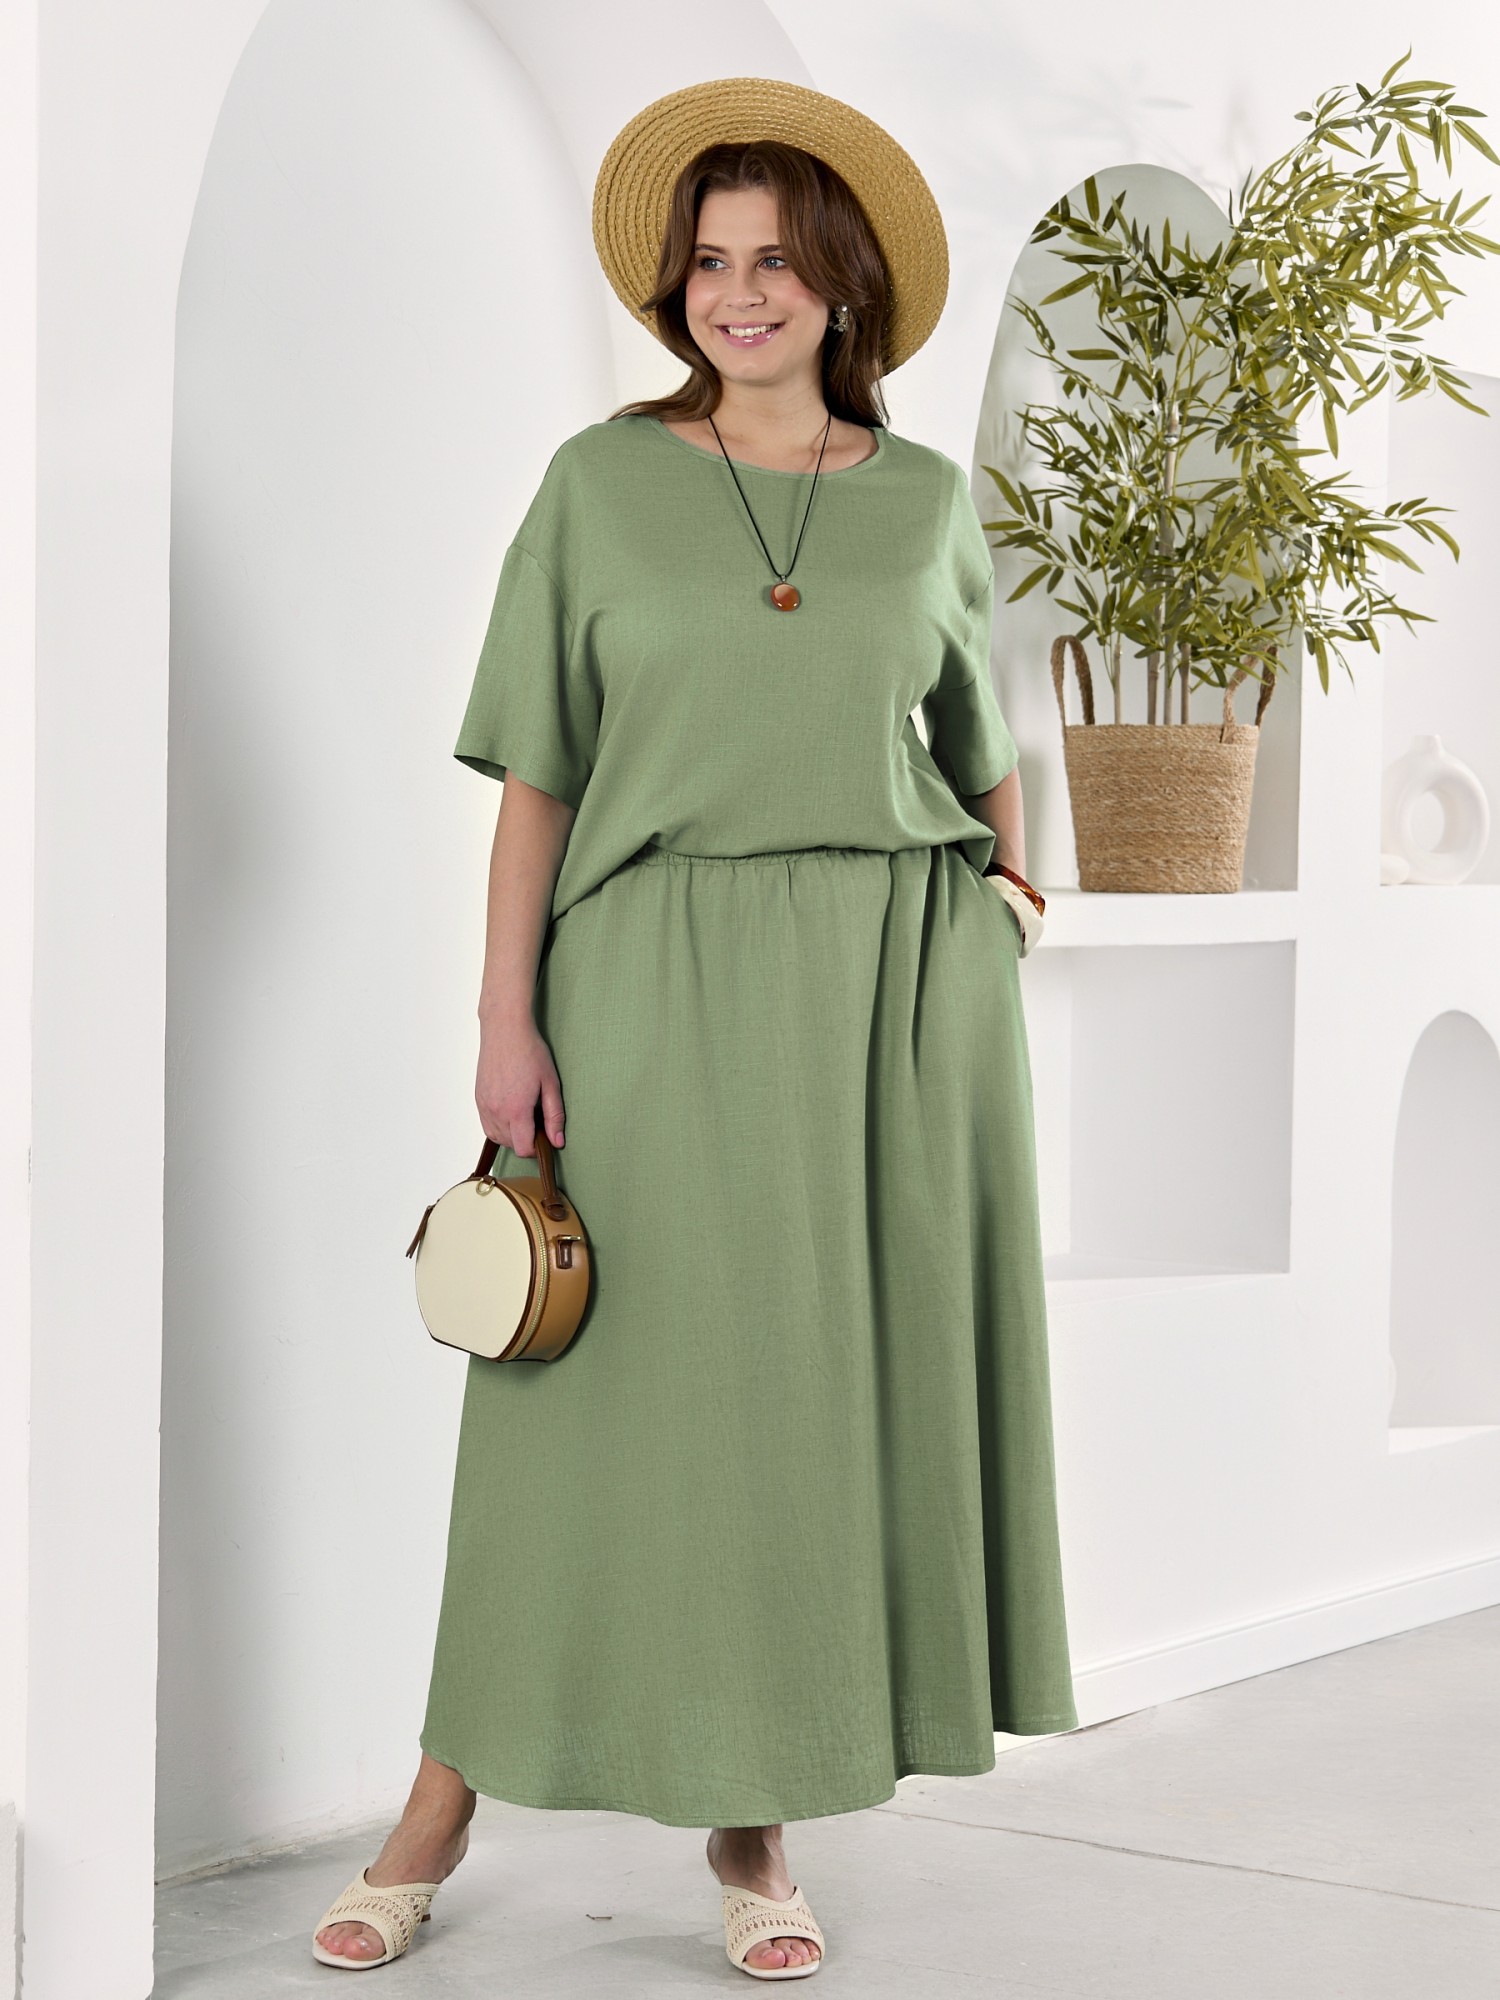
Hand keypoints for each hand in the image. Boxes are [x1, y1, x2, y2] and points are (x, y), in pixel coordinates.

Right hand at [476, 1013, 565, 1155]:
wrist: (505, 1030)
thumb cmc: (530, 1052)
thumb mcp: (550, 1084)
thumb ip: (554, 1116)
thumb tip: (557, 1142)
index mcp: (516, 1110)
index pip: (523, 1149)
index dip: (537, 1149)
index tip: (545, 1137)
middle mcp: (496, 1111)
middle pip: (510, 1145)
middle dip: (526, 1140)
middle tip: (538, 1120)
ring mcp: (484, 1105)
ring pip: (497, 1137)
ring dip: (512, 1135)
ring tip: (525, 1115)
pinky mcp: (478, 1099)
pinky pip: (487, 1125)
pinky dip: (499, 1126)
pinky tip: (510, 1111)